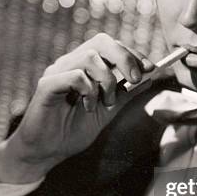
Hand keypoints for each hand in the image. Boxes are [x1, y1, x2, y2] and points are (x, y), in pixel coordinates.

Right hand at [0, 34, 154, 182]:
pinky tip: (88, 107)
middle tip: (134, 80)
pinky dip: (89, 90)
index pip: (110, 46)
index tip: (150, 69)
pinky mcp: (47, 85)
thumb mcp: (108, 111)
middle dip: (124, 58)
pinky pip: (75, 75)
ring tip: (105, 103)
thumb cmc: (73, 131)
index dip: (132, 54)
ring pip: (90, 57)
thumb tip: (149, 77)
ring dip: (107, 81)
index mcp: (84, 67)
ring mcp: (57, 72)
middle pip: (100, 42)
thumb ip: (126, 94)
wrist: (48, 153)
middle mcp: (70, 64)